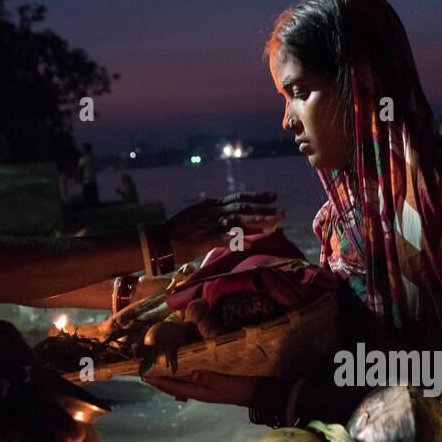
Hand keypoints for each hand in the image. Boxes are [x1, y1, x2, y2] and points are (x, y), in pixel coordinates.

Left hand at [144, 370, 282, 409]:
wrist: (260, 391)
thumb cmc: (243, 387)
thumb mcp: (226, 382)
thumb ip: (208, 377)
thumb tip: (190, 372)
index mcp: (199, 391)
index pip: (172, 386)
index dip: (157, 380)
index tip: (142, 374)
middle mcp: (198, 389)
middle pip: (173, 385)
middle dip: (159, 377)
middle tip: (145, 367)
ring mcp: (205, 386)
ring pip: (181, 380)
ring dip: (169, 374)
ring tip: (157, 365)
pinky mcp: (211, 379)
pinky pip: (190, 376)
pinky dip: (182, 370)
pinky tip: (180, 363)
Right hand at [164, 192, 283, 256]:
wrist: (159, 241)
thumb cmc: (179, 233)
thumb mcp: (199, 218)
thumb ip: (217, 218)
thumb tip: (234, 223)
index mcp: (212, 205)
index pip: (238, 198)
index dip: (257, 197)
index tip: (273, 196)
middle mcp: (213, 211)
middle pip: (243, 207)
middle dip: (264, 209)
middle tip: (282, 212)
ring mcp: (208, 224)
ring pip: (238, 219)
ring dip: (258, 221)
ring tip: (275, 223)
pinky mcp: (203, 239)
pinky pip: (223, 239)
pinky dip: (238, 240)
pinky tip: (250, 244)